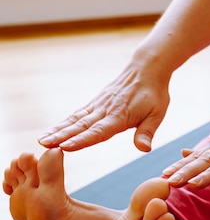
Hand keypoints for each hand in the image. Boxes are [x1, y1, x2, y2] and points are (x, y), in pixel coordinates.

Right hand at [38, 64, 170, 151]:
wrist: (147, 69)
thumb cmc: (154, 94)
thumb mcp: (157, 114)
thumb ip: (147, 132)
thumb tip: (144, 149)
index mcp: (120, 116)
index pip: (98, 131)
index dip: (82, 140)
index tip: (65, 147)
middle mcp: (105, 110)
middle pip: (81, 126)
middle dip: (62, 136)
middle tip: (43, 146)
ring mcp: (99, 105)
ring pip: (75, 119)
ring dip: (58, 130)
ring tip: (42, 140)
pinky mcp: (96, 102)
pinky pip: (78, 113)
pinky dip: (65, 122)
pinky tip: (54, 130)